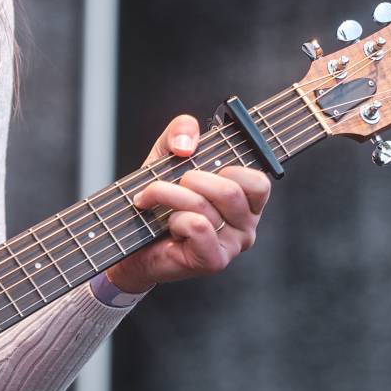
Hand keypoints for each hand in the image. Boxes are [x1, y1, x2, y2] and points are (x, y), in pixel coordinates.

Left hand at [104, 113, 271, 294]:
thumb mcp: (169, 154)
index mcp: (247, 201)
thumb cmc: (160, 199)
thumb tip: (187, 144)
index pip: (258, 182)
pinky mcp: (214, 260)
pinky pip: (196, 226)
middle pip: (229, 190)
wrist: (132, 237)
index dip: (231, 169)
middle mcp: (247, 225)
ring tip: (152, 199)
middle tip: (171, 184)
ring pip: (204, 206)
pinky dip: (174, 218)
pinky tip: (167, 225)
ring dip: (169, 195)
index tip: (204, 168)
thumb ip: (182, 131)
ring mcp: (233, 245)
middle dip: (191, 179)